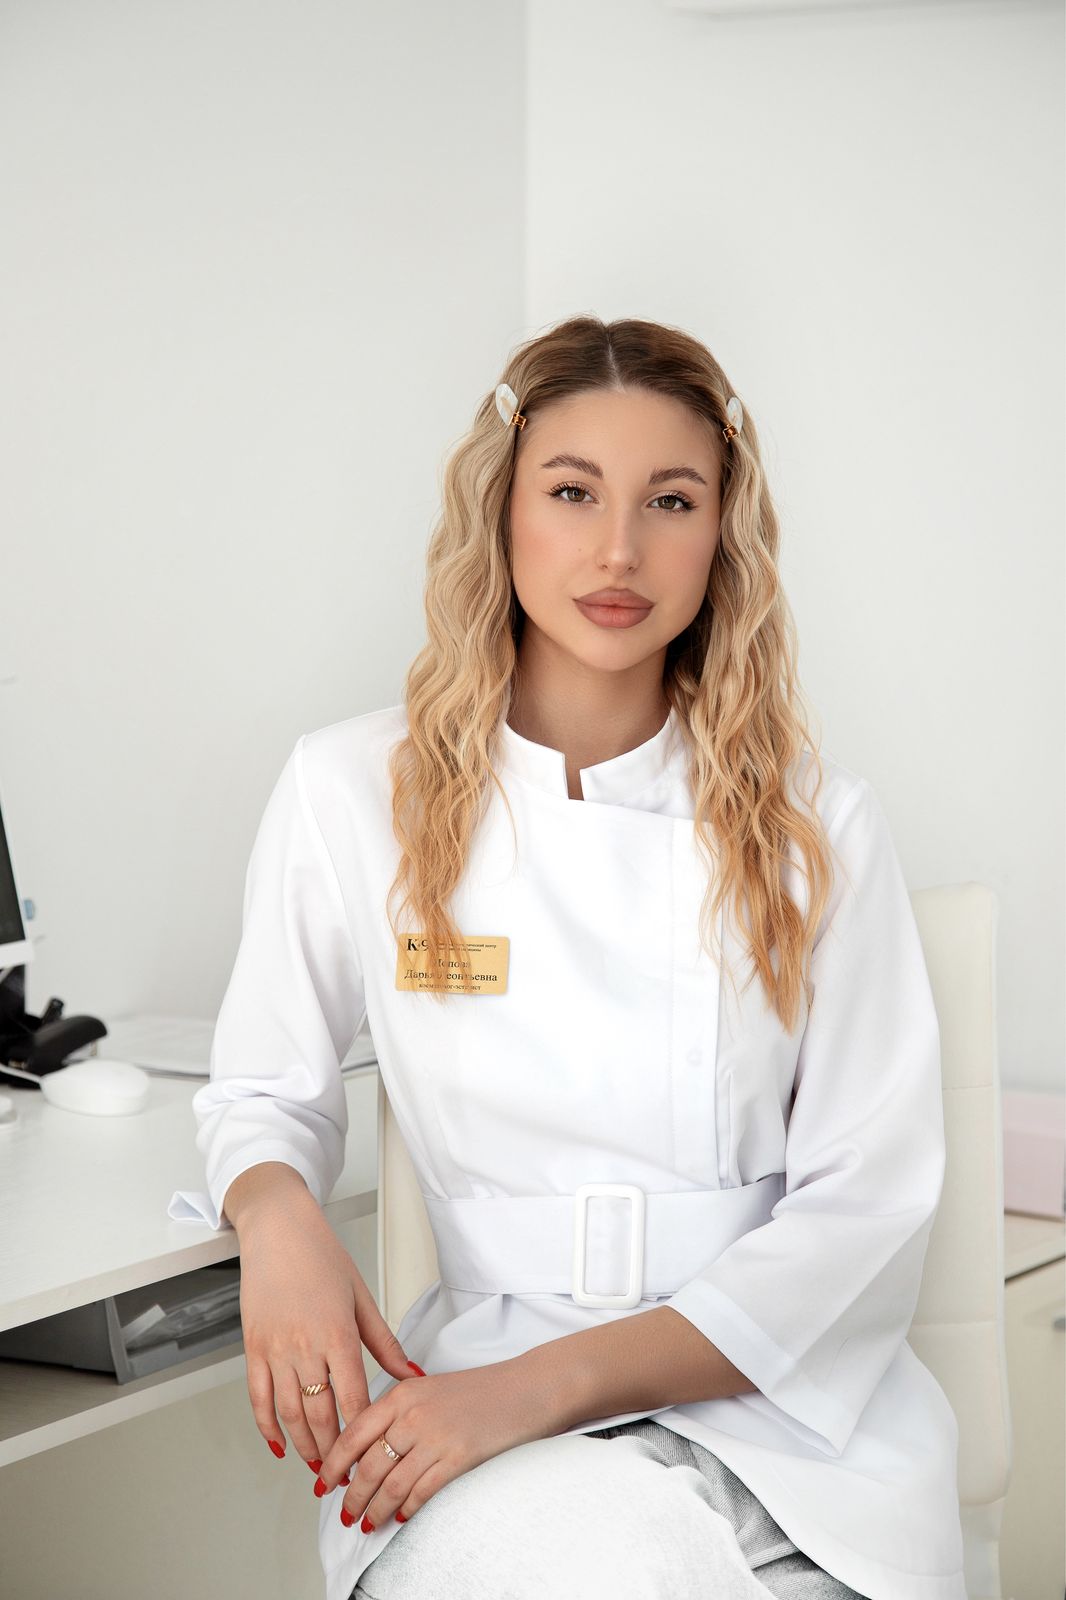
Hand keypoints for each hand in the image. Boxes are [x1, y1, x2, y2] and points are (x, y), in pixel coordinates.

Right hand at [234, 1175, 416, 1470]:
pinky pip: (257, 1397)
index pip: (353, 1396)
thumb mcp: (361, 1297)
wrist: (278, 1231)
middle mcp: (304, 1345)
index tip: (372, 1453)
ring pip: (288, 1412)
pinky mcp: (252, 1348)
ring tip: (319, 1465)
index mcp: (337, 1333)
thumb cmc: (322, 1257)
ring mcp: (274, 1349)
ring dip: (304, 1445)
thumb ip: (384, 1342)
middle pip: (319, 1413)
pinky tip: (280, 1445)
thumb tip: (412, 1373)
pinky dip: (267, 1426)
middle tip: (346, 1473)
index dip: (361, 1431)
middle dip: (334, 1449)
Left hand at [317, 1357, 558, 1531]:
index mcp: (402, 1393)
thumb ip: (398, 1409)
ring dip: (374, 1509)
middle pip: (368, 1465)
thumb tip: (368, 1445)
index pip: (354, 1433)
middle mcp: (413, 1415)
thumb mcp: (428, 1387)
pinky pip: (421, 1491)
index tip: (323, 1482)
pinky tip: (400, 1517)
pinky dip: (406, 1509)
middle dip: (352, 1495)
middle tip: (344, 1513)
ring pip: (391, 1484)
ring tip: (366, 1523)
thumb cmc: (478, 1389)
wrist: (523, 1388)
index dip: (334, 1463)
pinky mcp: (458, 1458)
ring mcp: (435, 1437)